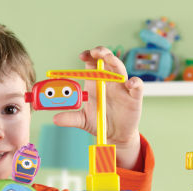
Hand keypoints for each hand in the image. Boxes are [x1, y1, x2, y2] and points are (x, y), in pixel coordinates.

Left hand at [53, 46, 142, 169]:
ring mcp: (122, 88)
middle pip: (106, 61)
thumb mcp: (82, 120)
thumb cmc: (99, 123)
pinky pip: (137, 86)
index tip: (82, 55)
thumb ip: (70, 118)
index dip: (88, 56)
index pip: (92, 63)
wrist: (115, 136)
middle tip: (96, 52)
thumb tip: (55, 119)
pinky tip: (129, 84)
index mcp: (95, 83)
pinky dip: (135, 83)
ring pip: (120, 69)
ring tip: (108, 58)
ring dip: (114, 62)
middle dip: (101, 53)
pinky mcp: (134, 97)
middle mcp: (109, 82)